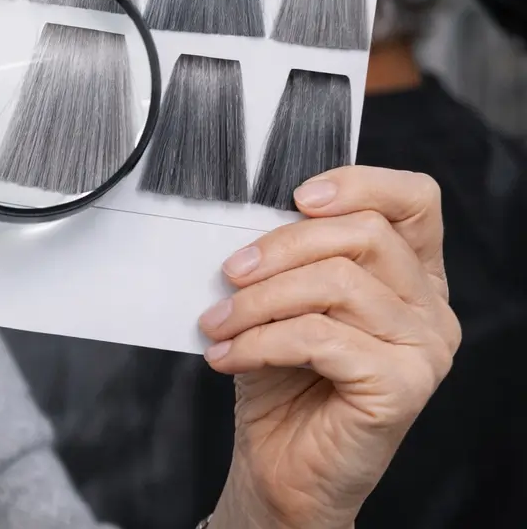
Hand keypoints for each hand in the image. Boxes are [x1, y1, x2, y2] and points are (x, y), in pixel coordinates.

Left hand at [203, 167, 460, 528]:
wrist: (280, 465)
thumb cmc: (282, 378)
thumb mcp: (283, 299)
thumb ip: (290, 255)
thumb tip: (249, 214)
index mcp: (412, 274)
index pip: (414, 201)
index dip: (359, 183)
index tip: (296, 195)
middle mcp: (432, 307)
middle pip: (365, 235)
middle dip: (281, 247)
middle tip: (230, 273)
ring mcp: (425, 348)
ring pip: (337, 283)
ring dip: (260, 300)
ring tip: (219, 323)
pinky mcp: (403, 386)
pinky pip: (321, 337)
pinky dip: (261, 340)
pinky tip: (229, 355)